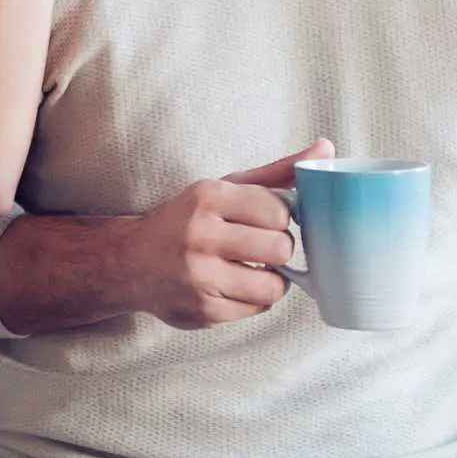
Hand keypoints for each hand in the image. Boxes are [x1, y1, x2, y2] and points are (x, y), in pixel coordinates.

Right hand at [121, 140, 332, 327]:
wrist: (130, 262)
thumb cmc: (188, 221)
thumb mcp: (225, 188)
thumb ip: (276, 173)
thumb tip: (326, 148)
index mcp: (208, 197)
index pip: (278, 210)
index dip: (280, 218)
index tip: (267, 220)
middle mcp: (201, 235)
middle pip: (280, 247)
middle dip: (277, 248)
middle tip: (261, 246)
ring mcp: (200, 276)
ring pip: (274, 285)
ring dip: (272, 279)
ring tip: (252, 269)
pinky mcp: (203, 309)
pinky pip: (257, 309)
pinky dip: (254, 299)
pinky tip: (235, 286)